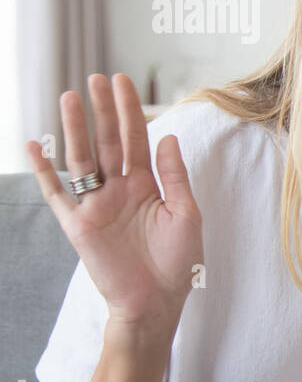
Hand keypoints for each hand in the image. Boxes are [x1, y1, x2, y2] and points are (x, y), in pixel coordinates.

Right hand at [26, 74, 203, 326]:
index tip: (121, 81)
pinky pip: (56, 194)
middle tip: (96, 78)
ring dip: (75, 129)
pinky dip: (44, 171)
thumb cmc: (177, 262)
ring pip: (82, 159)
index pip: (136, 139)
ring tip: (70, 97)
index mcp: (147, 185)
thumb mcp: (186, 214)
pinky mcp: (78, 225)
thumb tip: (168, 136)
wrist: (156, 303)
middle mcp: (119, 190)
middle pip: (107, 141)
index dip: (130, 110)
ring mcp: (96, 205)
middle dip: (103, 110)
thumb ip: (174, 176)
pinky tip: (35, 145)